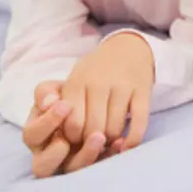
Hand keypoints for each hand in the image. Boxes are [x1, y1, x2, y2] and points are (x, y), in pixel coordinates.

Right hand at [23, 80, 111, 176]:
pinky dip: (108, 155)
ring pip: (71, 170)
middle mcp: (46, 155)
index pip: (32, 134)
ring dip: (86, 155)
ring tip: (100, 137)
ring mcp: (67, 164)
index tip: (66, 104)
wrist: (93, 102)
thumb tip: (49, 102)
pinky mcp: (90, 165)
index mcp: (35, 135)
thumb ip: (46, 93)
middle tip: (74, 134)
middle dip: (56, 153)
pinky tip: (119, 142)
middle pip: (42, 166)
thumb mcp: (55, 90)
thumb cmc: (66, 97)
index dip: (47, 122)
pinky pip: (97, 168)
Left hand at [60, 32, 153, 149]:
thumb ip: (49, 98)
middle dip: (92, 143)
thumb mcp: (69, 79)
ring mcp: (123, 86)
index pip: (72, 124)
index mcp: (77, 81)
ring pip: (115, 129)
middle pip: (93, 129)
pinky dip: (133, 139)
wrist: (128, 47)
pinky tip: (127, 144)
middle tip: (94, 141)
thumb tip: (50, 115)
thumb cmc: (94, 71)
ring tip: (108, 139)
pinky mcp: (143, 89)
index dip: (74, 139)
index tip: (77, 138)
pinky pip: (139, 122)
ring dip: (111, 141)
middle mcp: (99, 82)